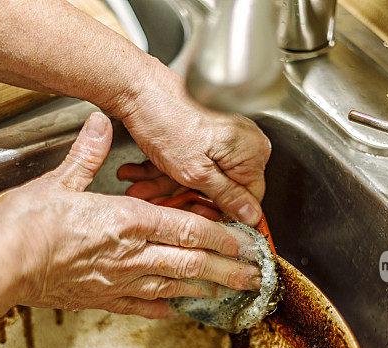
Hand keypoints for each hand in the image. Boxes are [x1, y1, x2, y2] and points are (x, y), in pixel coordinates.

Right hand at [0, 112, 262, 317]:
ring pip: (174, 286)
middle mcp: (131, 255)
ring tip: (229, 294)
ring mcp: (118, 281)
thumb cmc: (25, 225)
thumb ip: (87, 155)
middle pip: (192, 263)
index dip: (221, 236)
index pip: (188, 228)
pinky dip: (162, 308)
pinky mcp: (100, 300)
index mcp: (127, 221)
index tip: (245, 242)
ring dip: (206, 290)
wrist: (0, 267)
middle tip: (254, 276)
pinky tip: (176, 310)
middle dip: (228, 270)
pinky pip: (139, 306)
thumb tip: (99, 124)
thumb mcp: (59, 180)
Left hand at [117, 65, 270, 225]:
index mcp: (252, 151)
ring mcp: (222, 136)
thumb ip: (226, 196)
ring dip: (166, 186)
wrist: (136, 86)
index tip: (198, 220)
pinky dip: (164, 170)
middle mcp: (243, 141)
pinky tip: (140, 175)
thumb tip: (251, 215)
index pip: (248, 198)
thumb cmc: (165, 118)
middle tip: (159, 206)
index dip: (221, 213)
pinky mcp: (203, 133)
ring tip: (140, 189)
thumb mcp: (196, 172)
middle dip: (183, 198)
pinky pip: (189, 161)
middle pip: (219, 188)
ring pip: (198, 176)